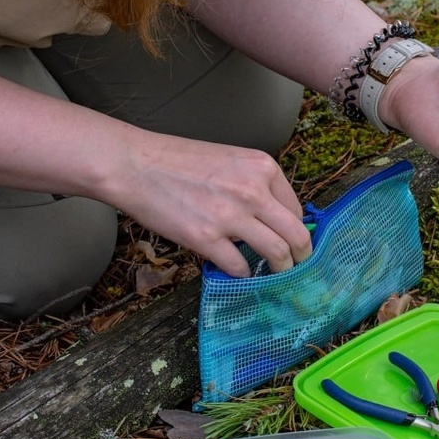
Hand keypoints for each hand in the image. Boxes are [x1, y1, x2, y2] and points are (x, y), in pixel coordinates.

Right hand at [106, 130, 312, 275]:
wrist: (136, 165)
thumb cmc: (177, 161)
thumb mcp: (230, 161)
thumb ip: (254, 185)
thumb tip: (272, 218)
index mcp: (262, 167)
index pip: (295, 208)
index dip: (296, 230)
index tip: (293, 242)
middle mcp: (253, 190)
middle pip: (296, 235)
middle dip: (302, 257)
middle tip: (300, 268)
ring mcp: (231, 216)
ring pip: (277, 254)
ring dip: (280, 271)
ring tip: (275, 277)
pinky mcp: (207, 239)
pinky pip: (240, 267)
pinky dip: (242, 275)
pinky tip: (236, 271)